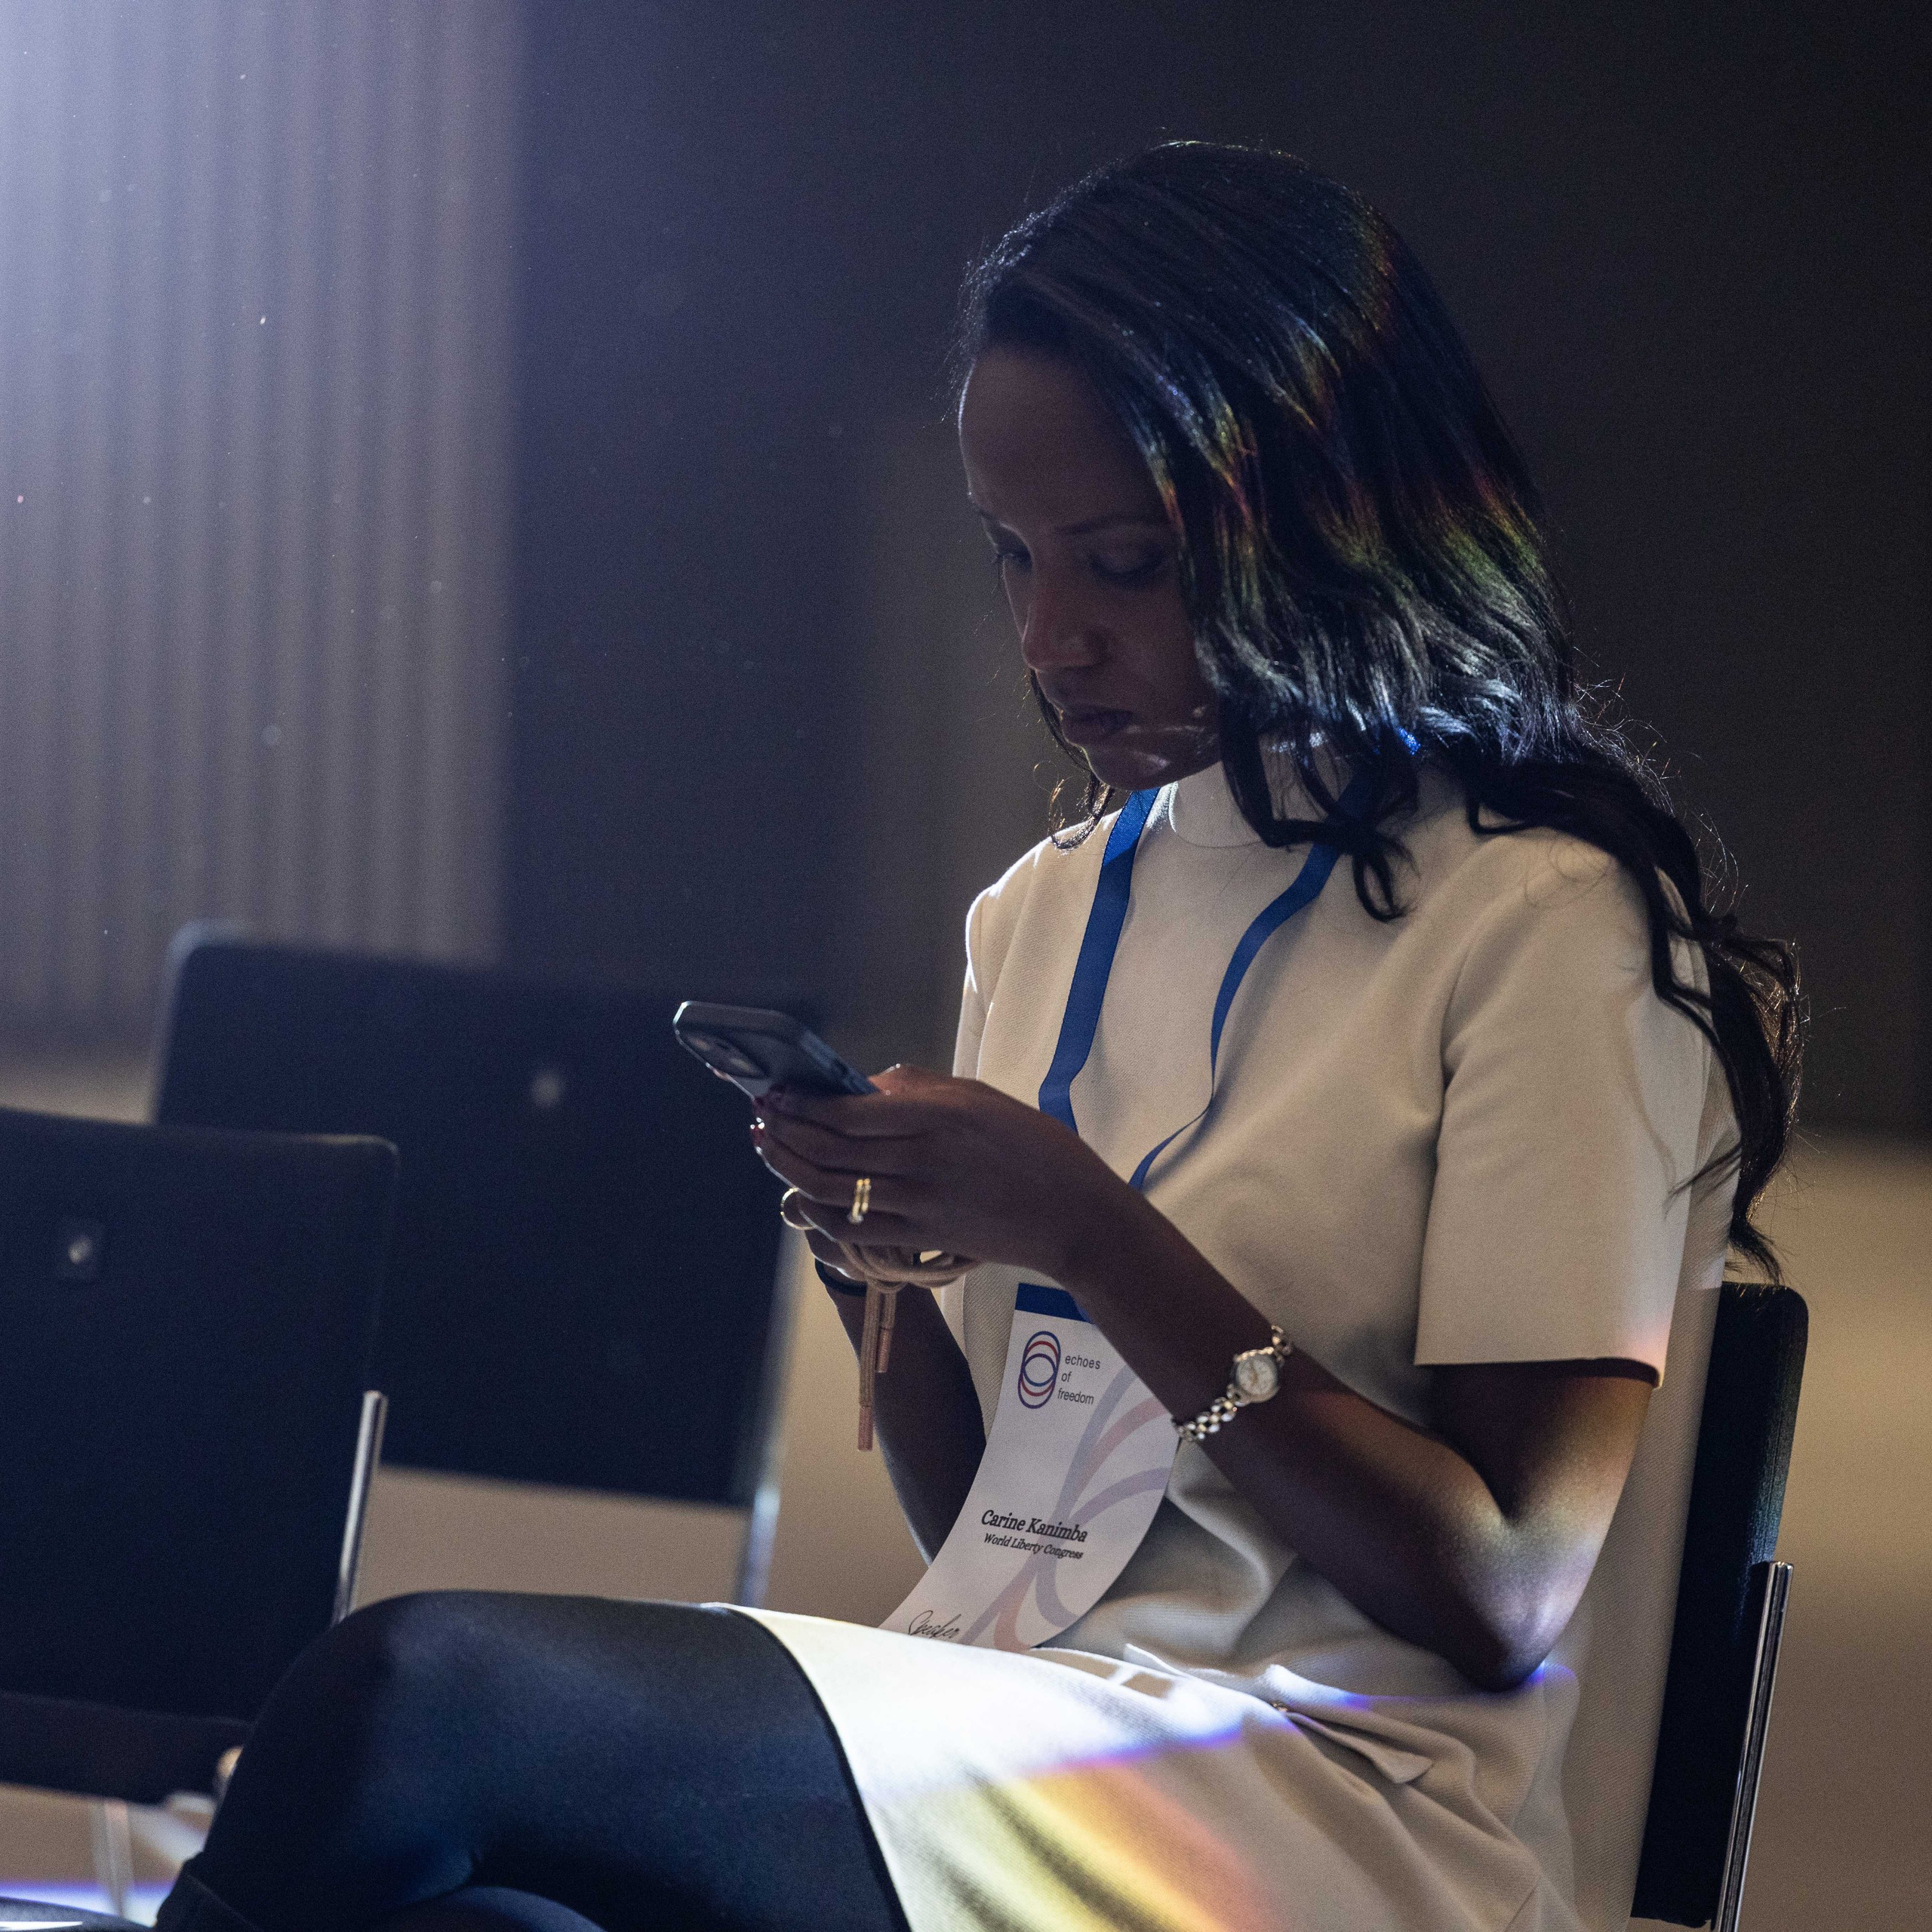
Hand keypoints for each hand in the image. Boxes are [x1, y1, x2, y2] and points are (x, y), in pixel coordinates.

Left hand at [750, 1064, 1122, 1280]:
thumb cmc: (1035, 1147)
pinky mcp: (921, 1238)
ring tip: (768, 1149)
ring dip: (788, 1168)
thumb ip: (920, 1088)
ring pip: (831, 1188)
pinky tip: (800, 1195)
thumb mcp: (981, 1097)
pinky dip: (817, 1211)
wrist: (1073, 1215)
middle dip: (783, 1132)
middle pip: (829, 1149)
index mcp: (937, 1116)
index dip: (802, 1104)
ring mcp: (918, 1203)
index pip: (847, 1111)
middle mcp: (920, 1159)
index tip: (778, 1093)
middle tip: (761, 1118)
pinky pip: (853, 1227)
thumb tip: (865, 1085)